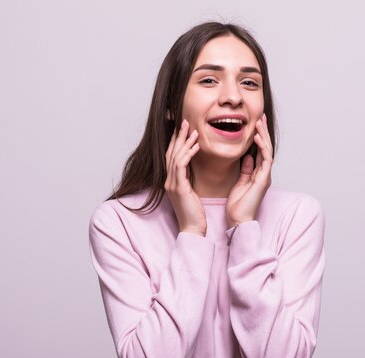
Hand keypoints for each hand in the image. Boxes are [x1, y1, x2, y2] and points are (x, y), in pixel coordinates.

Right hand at [165, 119, 206, 235]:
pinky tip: (196, 145)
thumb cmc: (195, 213)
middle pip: (170, 152)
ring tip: (192, 129)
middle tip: (184, 121)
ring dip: (184, 141)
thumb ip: (188, 179)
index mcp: (171, 181)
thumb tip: (192, 168)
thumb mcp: (191, 192)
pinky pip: (181, 165)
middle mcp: (168, 181)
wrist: (193, 230)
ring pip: (175, 156)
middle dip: (177, 136)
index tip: (182, 128)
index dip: (175, 141)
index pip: (171, 156)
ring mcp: (172, 184)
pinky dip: (188, 153)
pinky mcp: (179, 188)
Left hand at [226, 113, 272, 227]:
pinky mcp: (263, 180)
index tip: (255, 124)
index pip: (259, 151)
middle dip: (263, 132)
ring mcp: (265, 176)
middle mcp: (263, 174)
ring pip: (267, 151)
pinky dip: (262, 147)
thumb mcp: (240, 183)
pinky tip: (257, 137)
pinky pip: (265, 160)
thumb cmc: (237, 206)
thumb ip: (245, 170)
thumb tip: (247, 157)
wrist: (238, 221)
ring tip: (260, 122)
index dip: (258, 137)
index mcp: (257, 174)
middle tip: (261, 117)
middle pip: (265, 148)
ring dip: (264, 136)